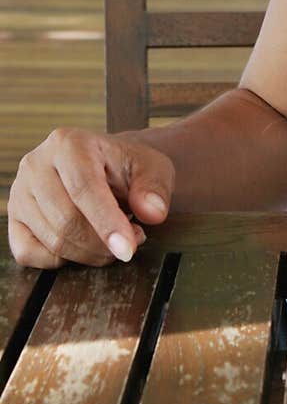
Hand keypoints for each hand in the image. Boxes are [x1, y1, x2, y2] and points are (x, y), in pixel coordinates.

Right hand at [8, 128, 173, 268]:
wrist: (106, 168)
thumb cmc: (128, 168)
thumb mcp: (153, 169)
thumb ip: (154, 189)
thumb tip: (151, 212)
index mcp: (68, 143)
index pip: (83, 188)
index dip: (106, 223)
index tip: (127, 249)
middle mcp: (36, 164)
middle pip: (66, 220)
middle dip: (102, 244)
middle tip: (131, 243)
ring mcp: (19, 193)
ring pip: (52, 240)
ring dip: (89, 254)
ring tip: (114, 241)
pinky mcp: (14, 219)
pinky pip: (30, 254)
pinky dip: (61, 260)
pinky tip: (84, 246)